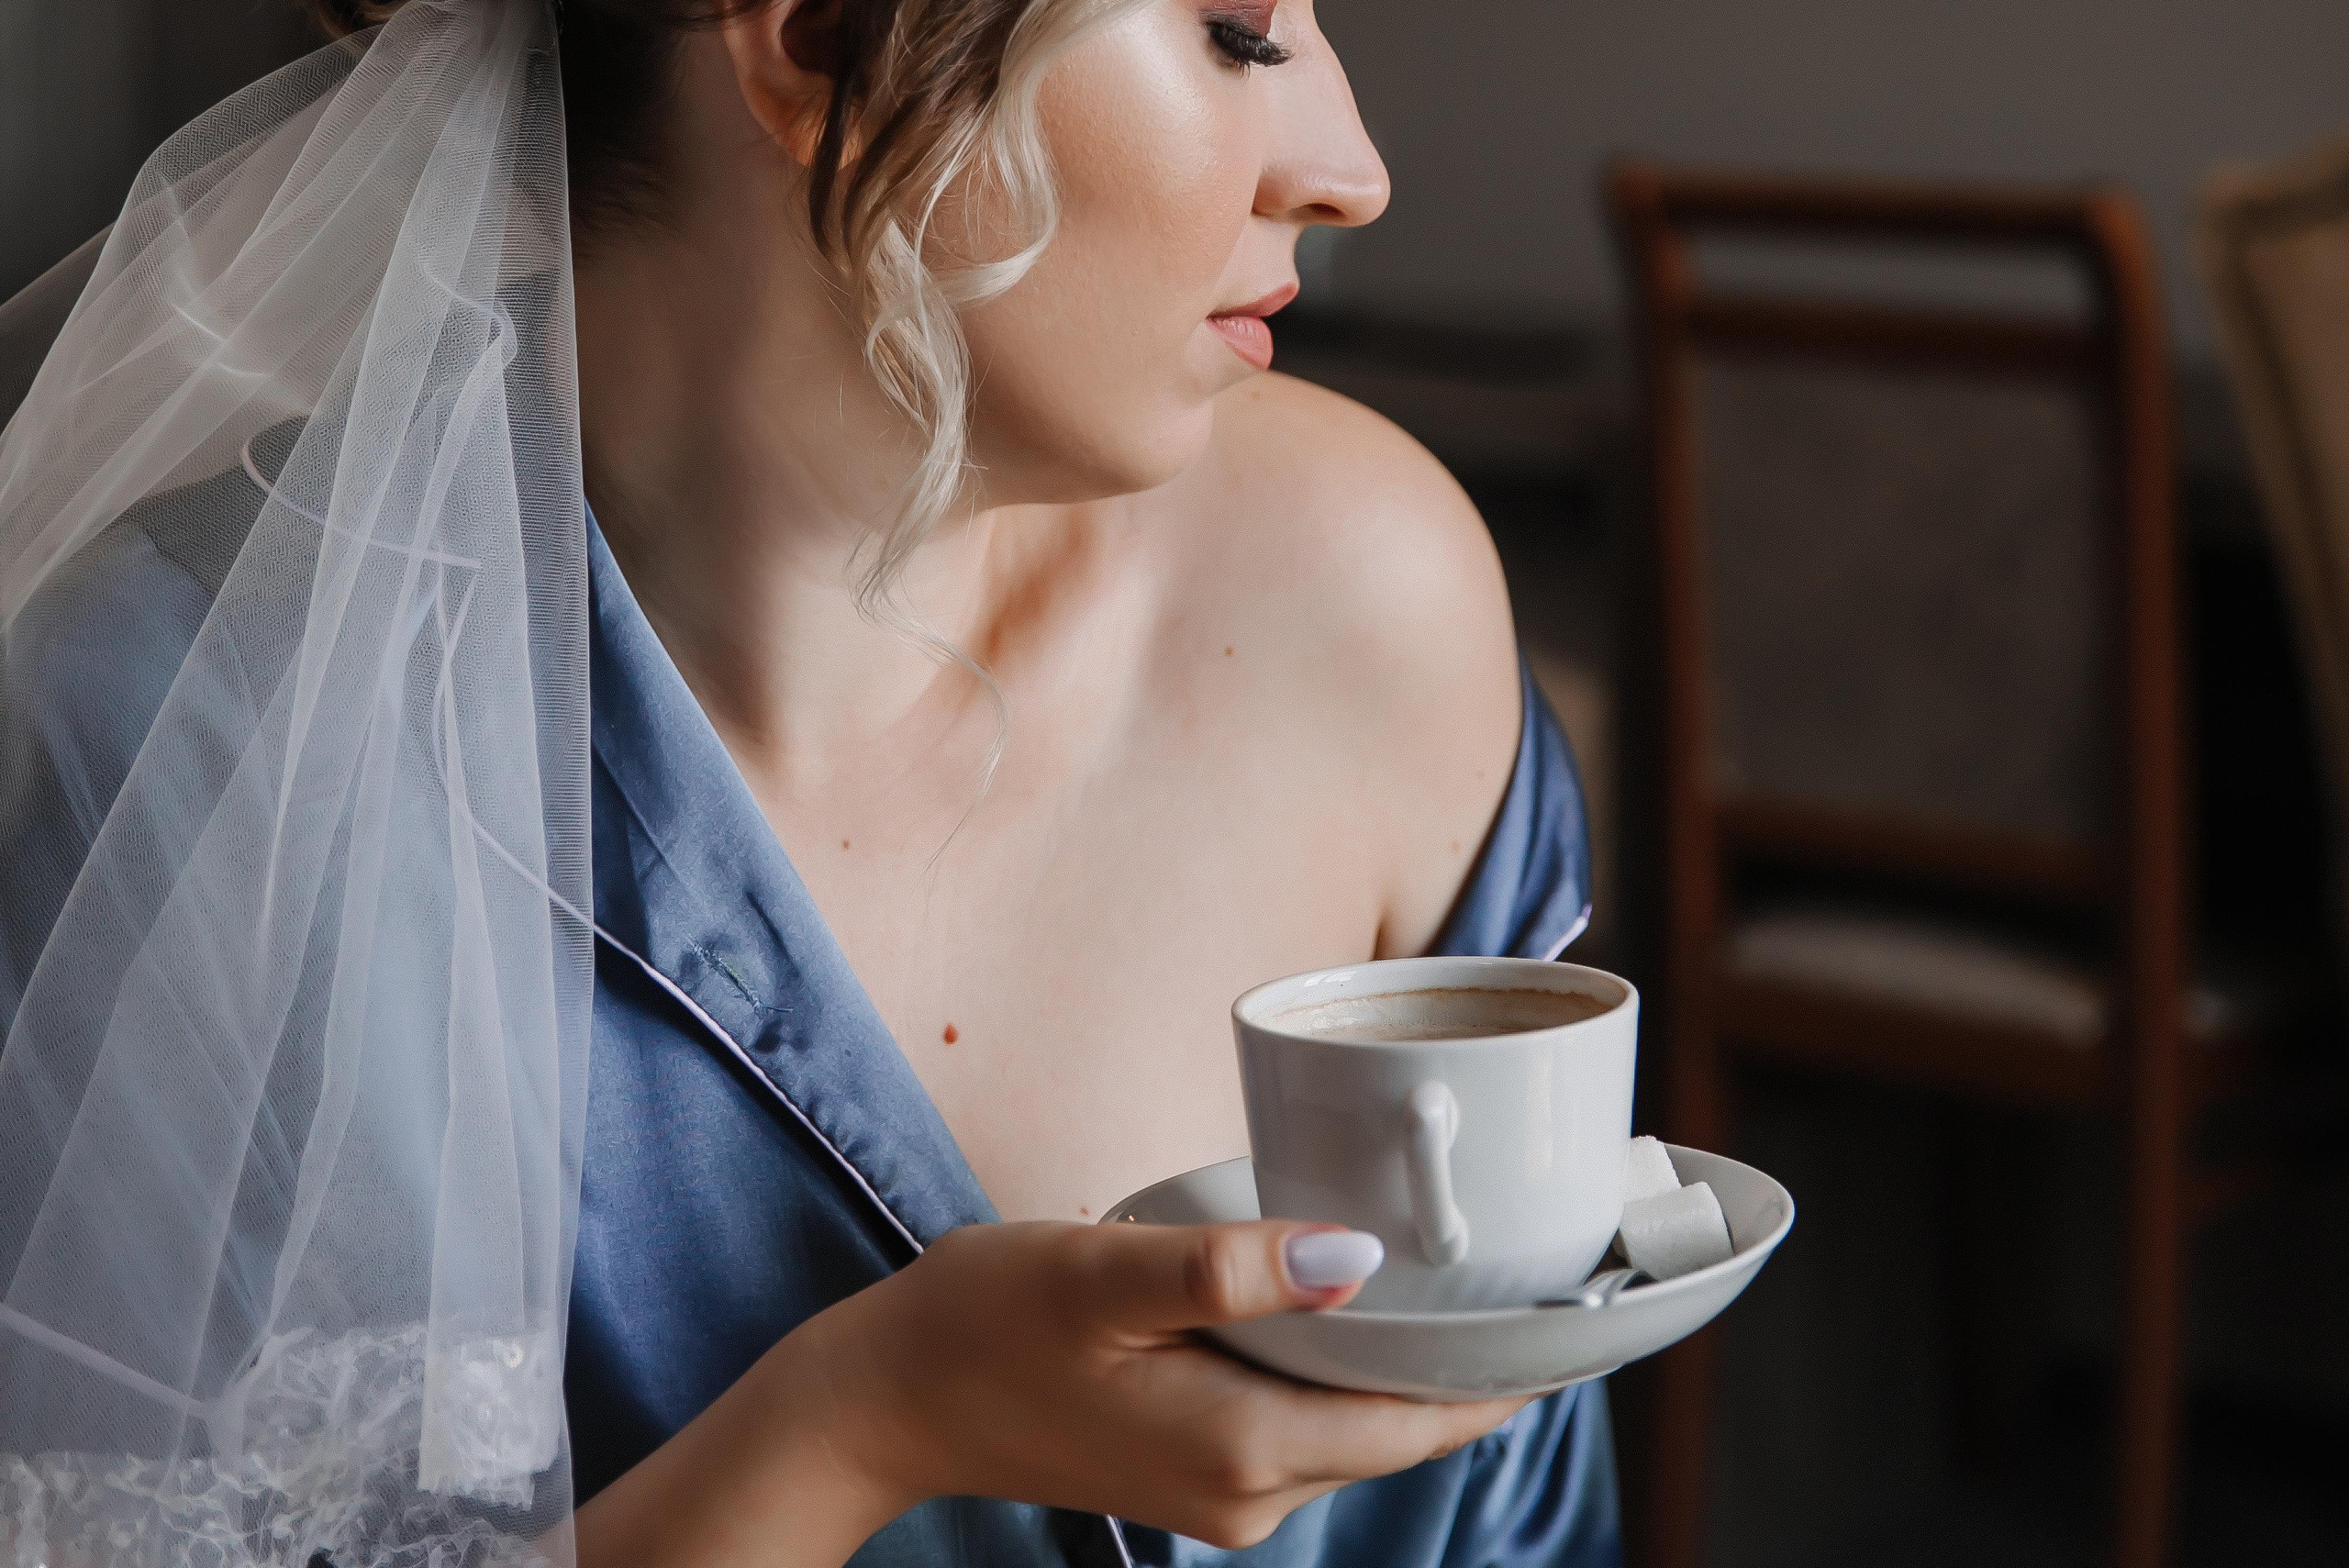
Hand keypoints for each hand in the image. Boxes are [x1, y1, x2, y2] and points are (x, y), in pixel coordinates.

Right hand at [782, 1217, 1533, 1550]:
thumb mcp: (1104, 1274)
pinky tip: (1345, 1302)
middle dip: (1473, 1359)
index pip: (1426, 1420)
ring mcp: (1225, 1494)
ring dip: (1405, 1360)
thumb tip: (1356, 1261)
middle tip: (1537, 1266)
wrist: (886, 1401)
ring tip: (1460, 1270)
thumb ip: (1231, 1270)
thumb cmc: (985, 1323)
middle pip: (1404, 1427)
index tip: (1584, 1310)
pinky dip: (1342, 1369)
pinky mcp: (1199, 1473)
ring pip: (1358, 1425)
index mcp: (1243, 1448)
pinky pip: (1307, 1423)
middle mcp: (1251, 1492)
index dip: (1510, 1368)